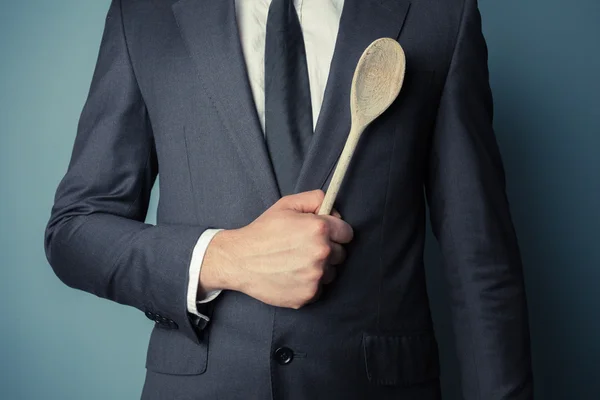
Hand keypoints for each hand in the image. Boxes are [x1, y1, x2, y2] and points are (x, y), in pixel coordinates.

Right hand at [200, 189, 352, 308]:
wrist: (239, 261)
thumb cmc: (262, 231)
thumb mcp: (286, 204)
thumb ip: (315, 199)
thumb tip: (333, 207)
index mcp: (319, 229)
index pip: (347, 232)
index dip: (336, 231)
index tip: (325, 234)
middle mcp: (321, 253)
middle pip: (341, 254)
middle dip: (328, 249)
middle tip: (305, 248)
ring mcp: (315, 276)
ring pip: (331, 273)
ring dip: (320, 268)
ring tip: (297, 262)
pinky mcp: (308, 295)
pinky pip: (319, 288)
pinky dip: (309, 284)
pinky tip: (292, 275)